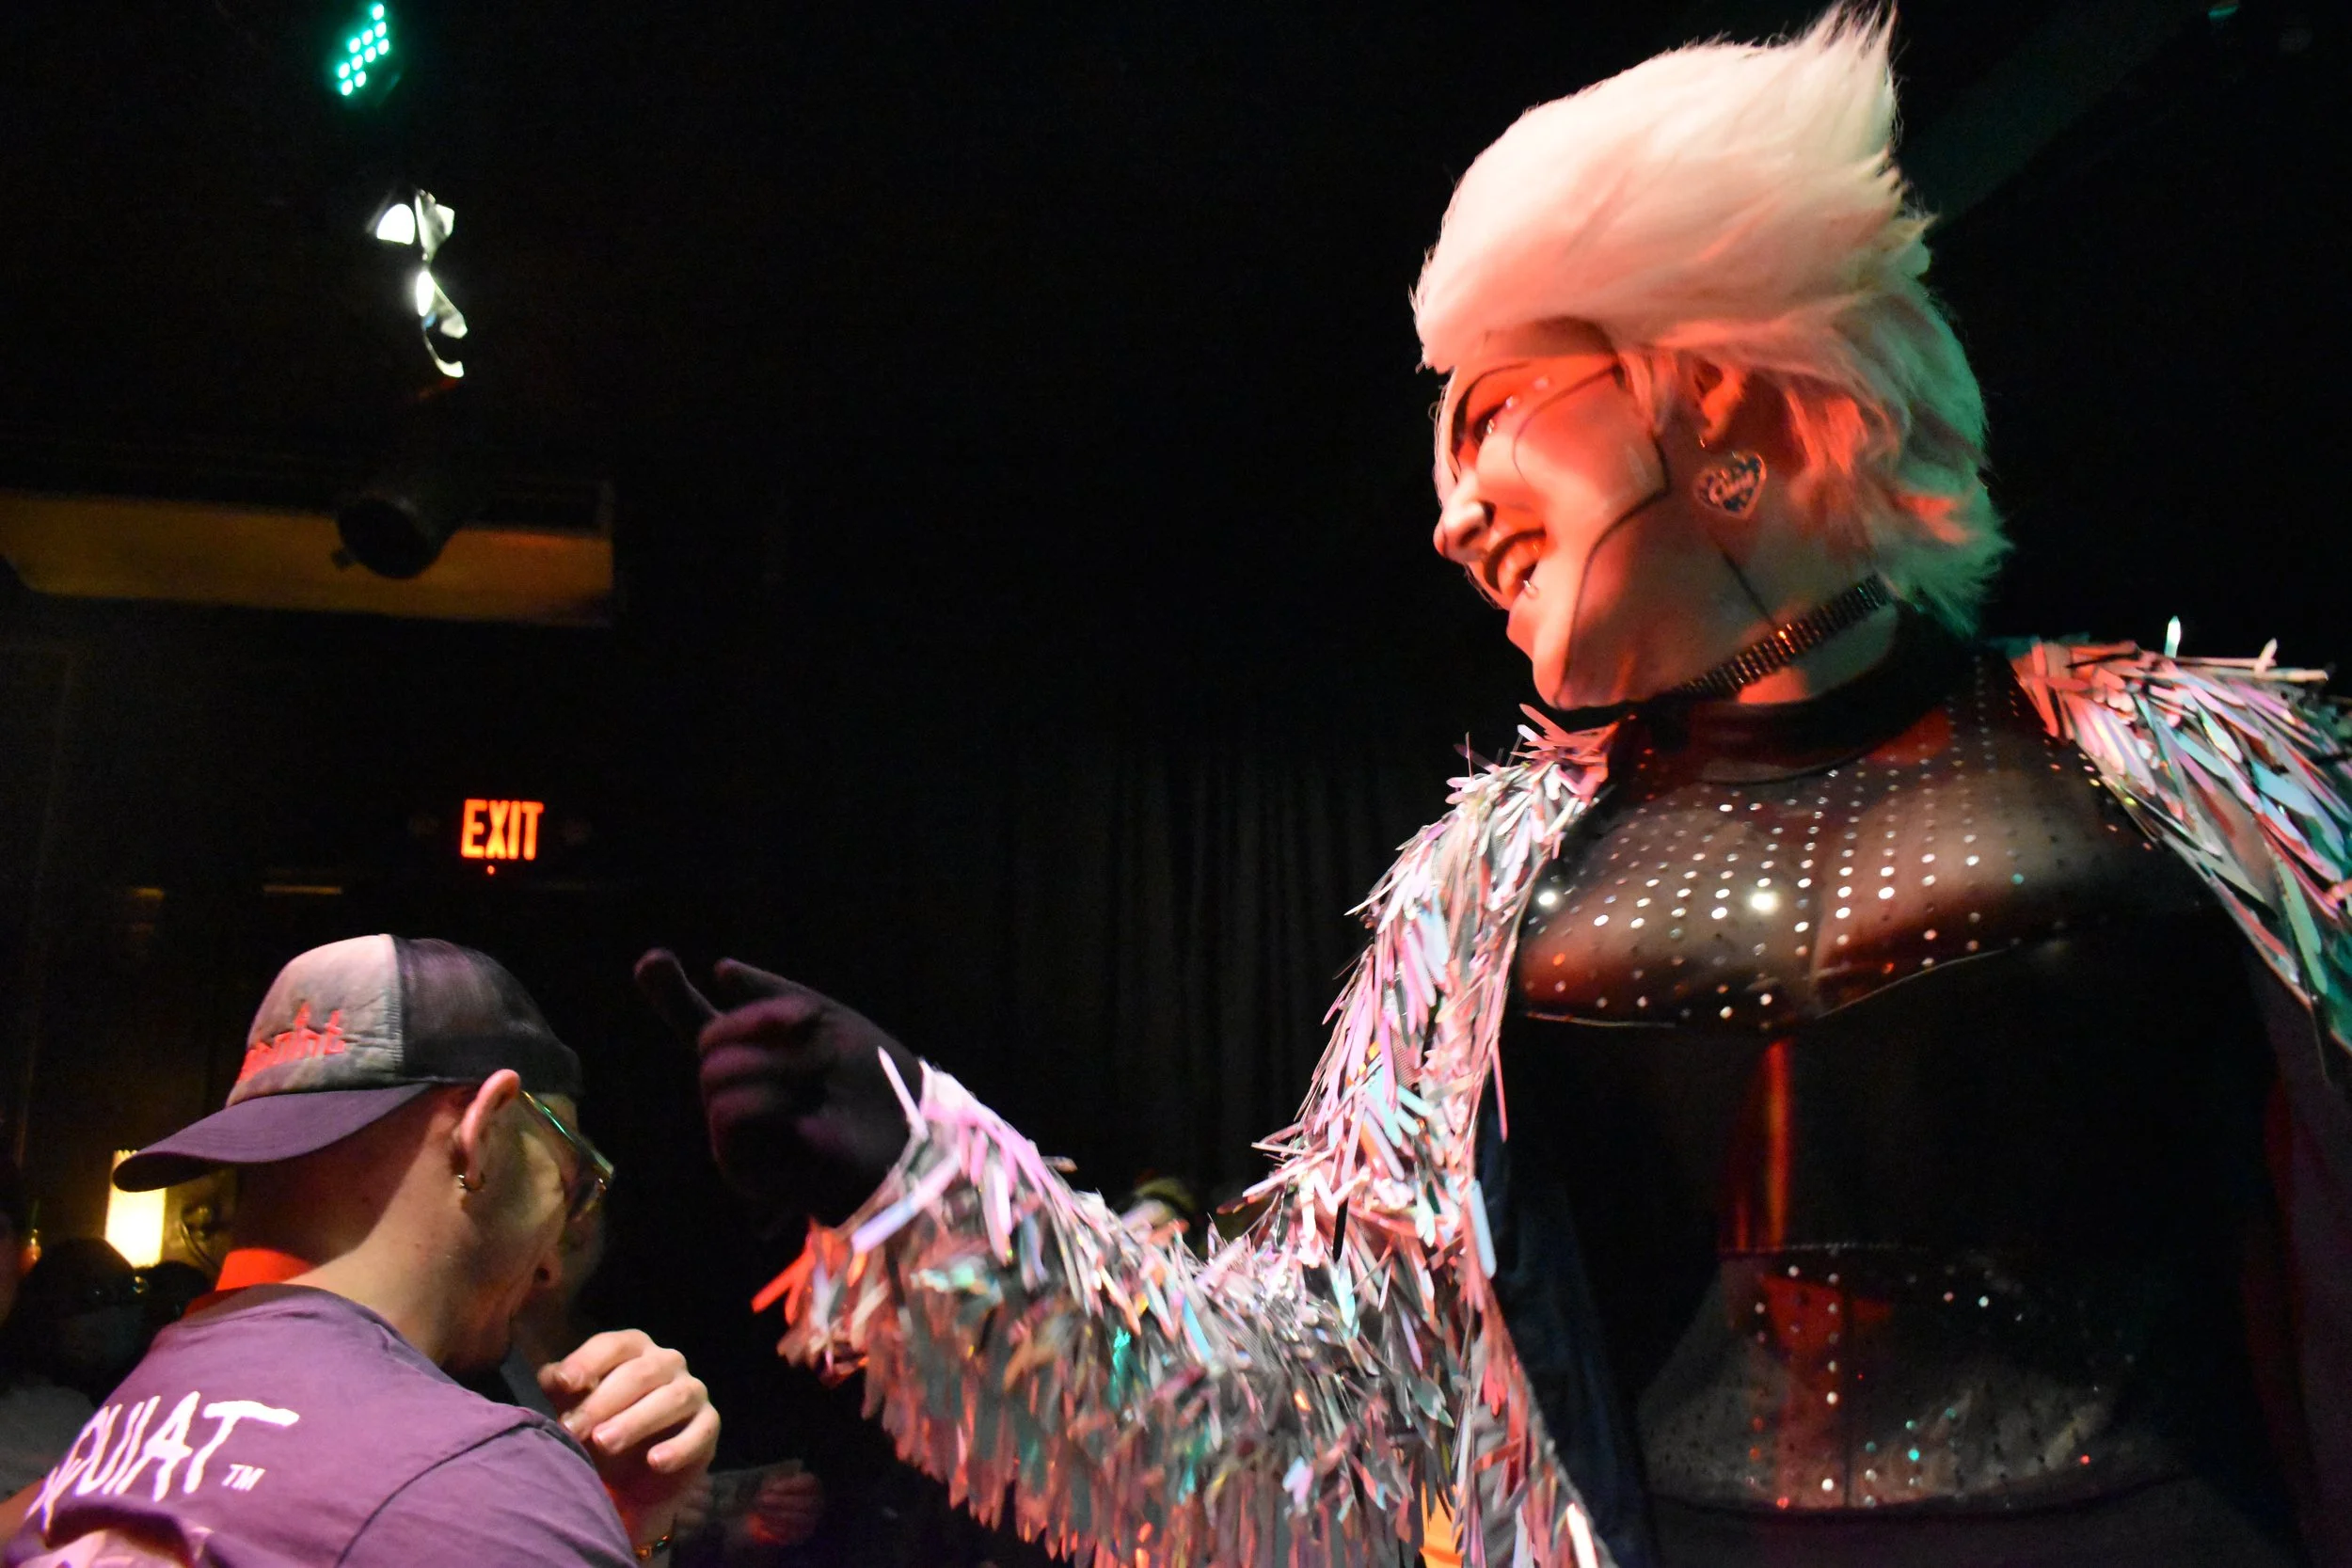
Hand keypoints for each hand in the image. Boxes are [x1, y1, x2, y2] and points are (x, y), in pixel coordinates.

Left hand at [543, 1328, 718, 1543]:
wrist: (635, 1476)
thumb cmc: (602, 1428)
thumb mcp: (576, 1408)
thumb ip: (563, 1389)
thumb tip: (553, 1376)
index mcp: (633, 1350)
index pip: (613, 1345)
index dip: (588, 1362)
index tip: (564, 1384)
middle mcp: (667, 1362)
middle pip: (640, 1373)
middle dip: (604, 1401)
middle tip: (574, 1429)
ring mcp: (692, 1391)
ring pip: (673, 1398)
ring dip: (637, 1420)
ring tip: (604, 1443)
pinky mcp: (709, 1425)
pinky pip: (701, 1431)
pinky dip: (679, 1447)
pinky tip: (655, 1461)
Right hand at [635, 951, 922, 1229]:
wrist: (909, 1130)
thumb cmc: (873, 1079)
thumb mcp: (826, 1020)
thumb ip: (771, 997)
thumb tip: (719, 968)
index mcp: (755, 1058)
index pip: (700, 1025)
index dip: (672, 994)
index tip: (651, 959)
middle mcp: (735, 1096)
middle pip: (709, 1044)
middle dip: (758, 1027)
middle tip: (815, 1041)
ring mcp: (735, 1136)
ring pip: (716, 1075)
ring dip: (777, 1066)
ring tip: (819, 1083)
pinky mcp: (744, 1169)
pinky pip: (729, 1114)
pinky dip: (770, 1103)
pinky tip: (805, 1116)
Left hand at [735, 1465, 823, 1548]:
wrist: (783, 1509)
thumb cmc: (780, 1491)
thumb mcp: (776, 1480)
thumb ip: (773, 1483)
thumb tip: (768, 1490)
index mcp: (814, 1485)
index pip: (808, 1483)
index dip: (790, 1486)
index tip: (772, 1488)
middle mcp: (817, 1503)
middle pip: (803, 1503)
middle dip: (781, 1502)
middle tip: (763, 1500)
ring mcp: (812, 1521)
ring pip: (797, 1520)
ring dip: (777, 1516)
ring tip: (761, 1511)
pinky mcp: (803, 1535)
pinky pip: (791, 1535)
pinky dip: (776, 1530)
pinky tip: (764, 1524)